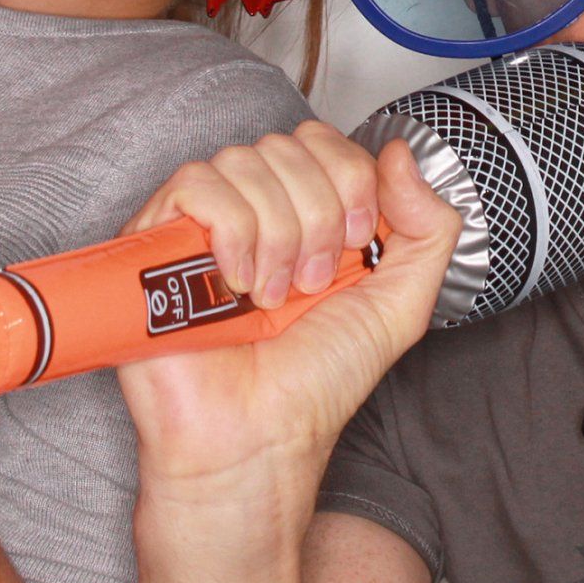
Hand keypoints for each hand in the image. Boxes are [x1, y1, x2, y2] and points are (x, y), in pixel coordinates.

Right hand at [118, 125, 460, 498]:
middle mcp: (255, 210)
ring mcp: (203, 222)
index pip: (326, 141)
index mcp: (307, 216)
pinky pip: (198, 185)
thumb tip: (400, 154)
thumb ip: (427, 229)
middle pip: (290, 146)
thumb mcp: (400, 307)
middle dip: (318, 217)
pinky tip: (237, 284)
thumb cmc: (314, 385)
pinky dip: (233, 233)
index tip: (356, 245)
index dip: (350, 181)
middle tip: (311, 283)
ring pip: (246, 161)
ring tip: (272, 296)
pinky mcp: (157, 238)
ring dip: (277, 234)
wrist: (255, 441)